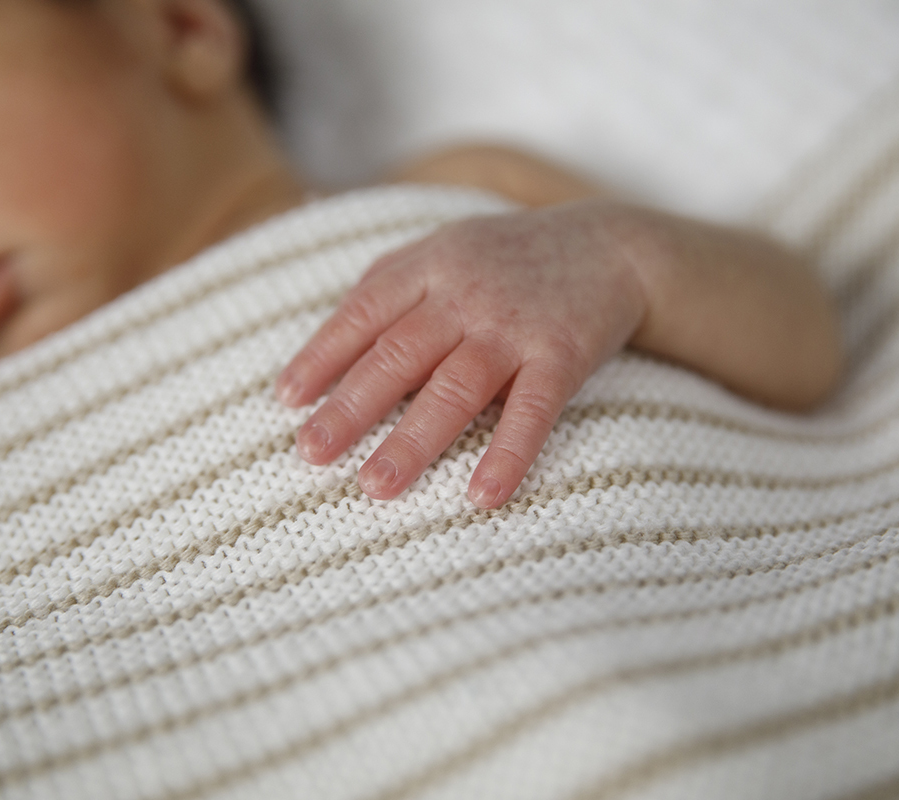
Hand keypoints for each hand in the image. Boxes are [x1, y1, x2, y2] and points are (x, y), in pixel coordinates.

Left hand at [275, 200, 648, 506]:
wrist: (611, 245)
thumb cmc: (511, 258)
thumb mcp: (446, 248)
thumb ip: (390, 282)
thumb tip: (327, 339)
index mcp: (429, 266)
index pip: (364, 314)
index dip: (322, 356)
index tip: (288, 400)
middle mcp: (466, 293)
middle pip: (398, 355)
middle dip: (351, 407)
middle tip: (312, 454)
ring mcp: (514, 325)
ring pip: (455, 387)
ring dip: (414, 439)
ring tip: (377, 486)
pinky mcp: (562, 354)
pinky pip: (532, 410)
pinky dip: (509, 452)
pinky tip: (483, 496)